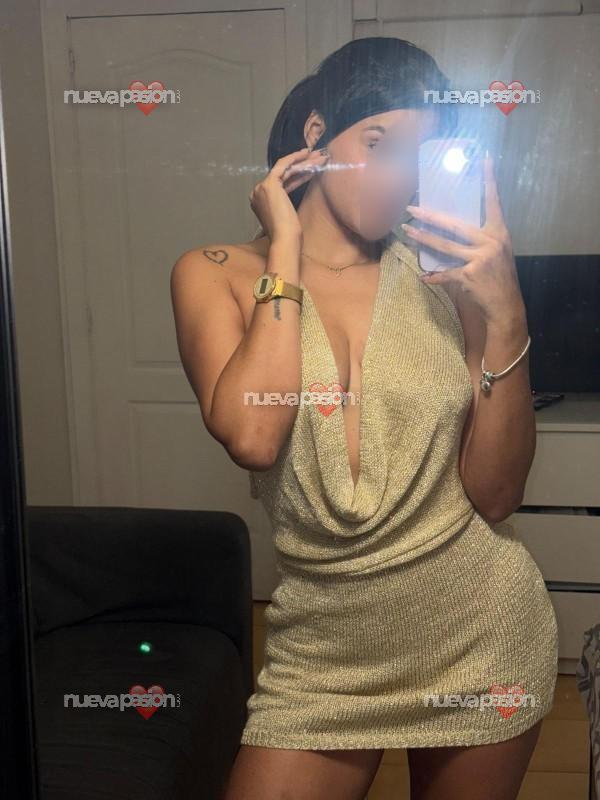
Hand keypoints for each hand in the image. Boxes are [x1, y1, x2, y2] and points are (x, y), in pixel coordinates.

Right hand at [249, 147, 329, 242]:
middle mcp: (257, 192)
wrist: (285, 239)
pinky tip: (308, 154)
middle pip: (283, 174)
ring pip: (285, 168)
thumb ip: (284, 204)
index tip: (311, 170)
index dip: (297, 176)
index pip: (281, 183)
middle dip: (301, 165)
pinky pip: (284, 166)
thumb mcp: (286, 215)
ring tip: (319, 157)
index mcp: (259, 201)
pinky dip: (296, 159)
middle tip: (316, 158)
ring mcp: (261, 187)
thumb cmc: (288, 235)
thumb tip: (291, 199)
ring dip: (303, 161)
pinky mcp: (269, 183)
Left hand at [401, 155, 525, 326]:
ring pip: (444, 246)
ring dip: (423, 239)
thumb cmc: (500, 278)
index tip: (485, 158)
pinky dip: (434, 276)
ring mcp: (479, 259)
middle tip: (412, 208)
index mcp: (498, 233)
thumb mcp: (498, 253)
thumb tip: (456, 228)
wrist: (506, 305)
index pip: (493, 201)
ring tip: (408, 231)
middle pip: (454, 225)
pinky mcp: (469, 276)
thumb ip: (481, 239)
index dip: (489, 180)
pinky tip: (423, 276)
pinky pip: (445, 273)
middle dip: (430, 216)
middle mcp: (490, 242)